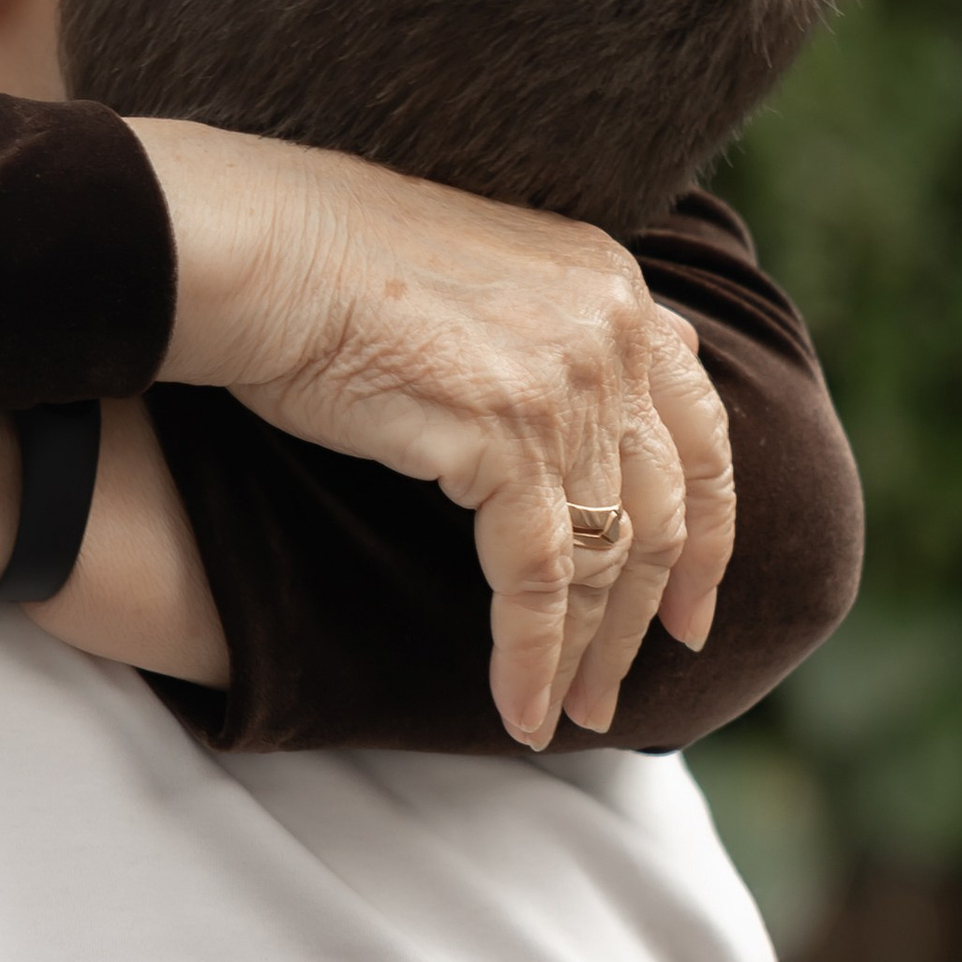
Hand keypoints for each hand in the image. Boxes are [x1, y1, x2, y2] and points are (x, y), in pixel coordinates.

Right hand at [135, 124, 733, 749]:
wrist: (253, 246)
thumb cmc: (316, 256)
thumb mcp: (468, 274)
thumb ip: (544, 329)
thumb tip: (611, 374)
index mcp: (607, 282)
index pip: (697, 420)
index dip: (708, 524)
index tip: (692, 598)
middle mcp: (610, 327)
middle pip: (671, 500)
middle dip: (656, 608)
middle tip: (630, 680)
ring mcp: (569, 382)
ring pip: (614, 553)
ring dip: (593, 652)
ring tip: (570, 715)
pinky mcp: (511, 439)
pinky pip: (542, 580)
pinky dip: (533, 657)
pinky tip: (519, 711)